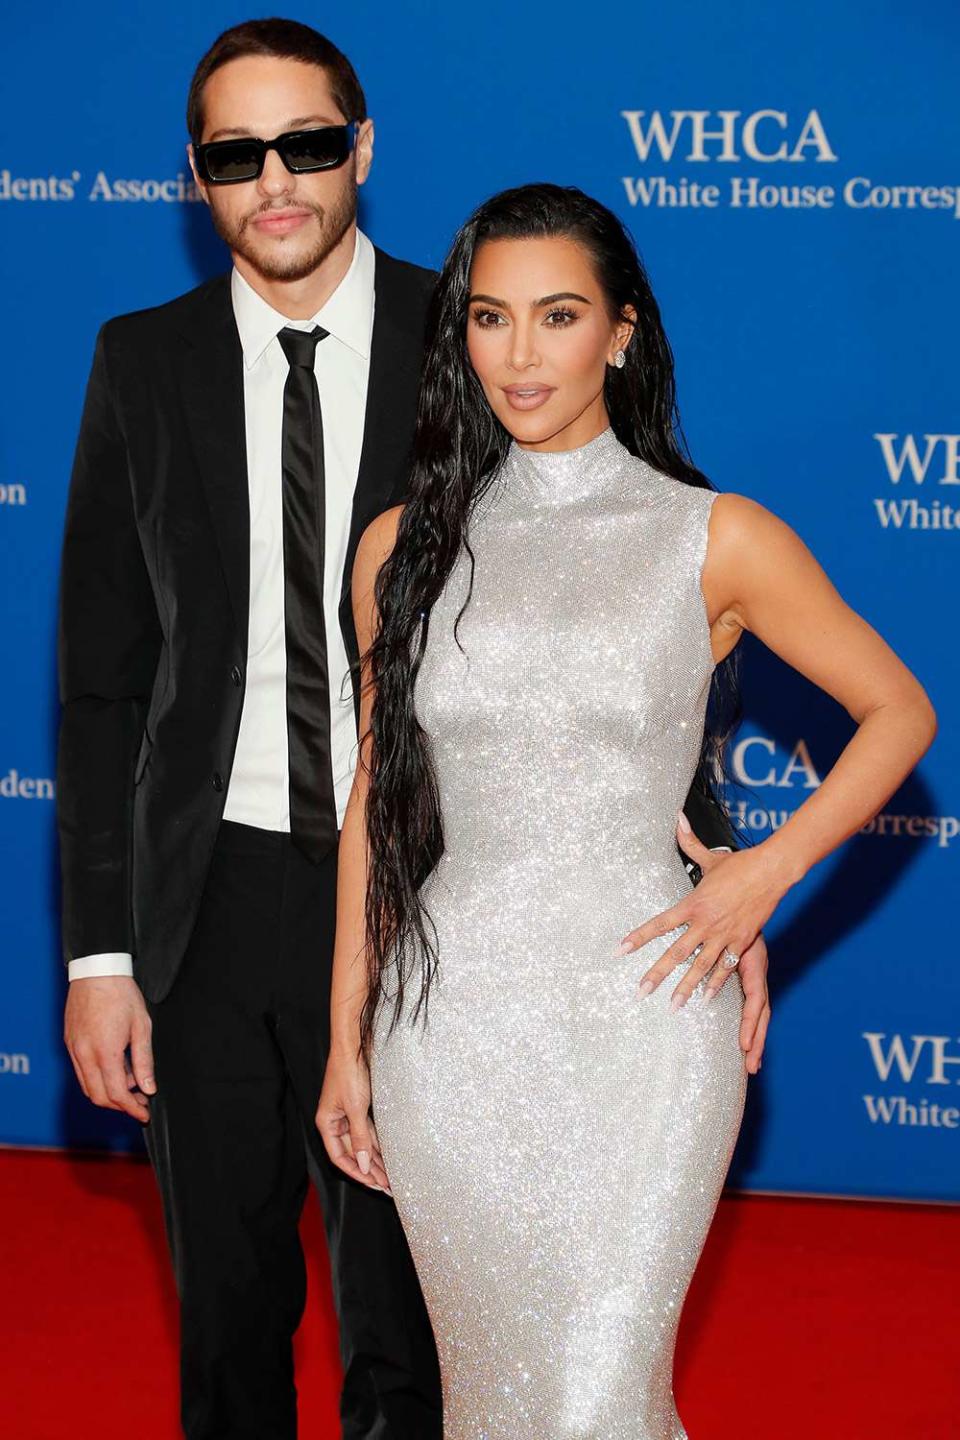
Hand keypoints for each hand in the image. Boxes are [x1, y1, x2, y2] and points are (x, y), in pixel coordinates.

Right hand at [64, 975, 154, 1122]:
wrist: (97, 971)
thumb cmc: (122, 995)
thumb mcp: (142, 1026)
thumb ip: (144, 1060)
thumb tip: (148, 1087)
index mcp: (106, 1051)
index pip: (117, 1094)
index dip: (132, 1108)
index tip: (143, 1113)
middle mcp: (85, 1054)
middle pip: (99, 1096)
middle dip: (120, 1105)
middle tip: (140, 1102)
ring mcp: (74, 1049)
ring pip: (88, 1087)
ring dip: (108, 1093)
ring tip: (131, 1083)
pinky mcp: (70, 1043)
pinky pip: (81, 1072)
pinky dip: (97, 1079)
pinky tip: (115, 1069)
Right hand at [316, 1046, 392, 1195]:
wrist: (354, 1044)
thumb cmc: (348, 1072)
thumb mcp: (355, 1108)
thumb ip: (360, 1137)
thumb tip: (365, 1164)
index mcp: (327, 1123)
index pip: (340, 1157)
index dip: (356, 1172)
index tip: (374, 1184)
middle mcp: (336, 1121)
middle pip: (353, 1152)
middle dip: (370, 1169)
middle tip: (387, 1186)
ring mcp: (347, 1114)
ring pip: (362, 1143)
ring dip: (376, 1158)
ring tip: (391, 1175)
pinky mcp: (359, 1106)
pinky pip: (368, 1130)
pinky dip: (378, 1142)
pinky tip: (388, 1154)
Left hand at [616, 812, 783, 1062]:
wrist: (772, 871)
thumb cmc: (741, 865)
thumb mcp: (711, 858)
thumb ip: (689, 843)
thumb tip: (677, 818)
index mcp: (693, 903)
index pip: (659, 923)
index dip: (638, 937)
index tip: (620, 950)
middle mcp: (705, 922)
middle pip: (675, 952)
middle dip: (657, 974)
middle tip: (641, 992)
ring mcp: (723, 935)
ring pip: (699, 966)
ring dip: (685, 987)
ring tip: (672, 1006)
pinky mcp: (741, 942)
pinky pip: (725, 967)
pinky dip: (715, 984)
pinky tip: (705, 1000)